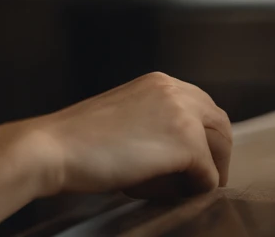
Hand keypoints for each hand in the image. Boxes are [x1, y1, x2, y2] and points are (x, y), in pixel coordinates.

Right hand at [22, 72, 231, 200]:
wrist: (53, 148)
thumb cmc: (77, 141)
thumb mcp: (124, 116)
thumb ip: (154, 122)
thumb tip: (180, 153)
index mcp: (159, 82)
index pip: (202, 107)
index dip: (201, 138)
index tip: (189, 162)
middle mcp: (175, 90)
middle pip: (220, 126)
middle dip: (214, 156)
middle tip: (194, 182)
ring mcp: (183, 115)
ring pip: (218, 152)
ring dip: (201, 174)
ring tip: (169, 188)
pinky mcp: (186, 144)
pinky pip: (206, 178)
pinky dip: (188, 192)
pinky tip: (153, 191)